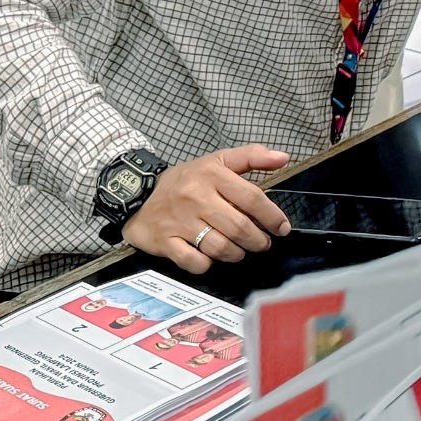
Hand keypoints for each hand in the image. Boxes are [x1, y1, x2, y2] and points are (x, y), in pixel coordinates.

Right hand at [120, 145, 290, 273]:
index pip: (252, 198)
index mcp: (212, 174)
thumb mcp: (216, 161)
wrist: (138, 195)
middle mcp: (196, 197)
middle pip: (239, 227)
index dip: (272, 216)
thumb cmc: (185, 181)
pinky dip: (207, 264)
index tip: (282, 227)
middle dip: (258, 240)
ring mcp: (180, 221)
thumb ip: (251, 157)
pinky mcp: (166, 241)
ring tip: (240, 250)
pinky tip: (211, 258)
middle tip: (262, 243)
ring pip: (220, 247)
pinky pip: (195, 262)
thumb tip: (283, 157)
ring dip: (236, 254)